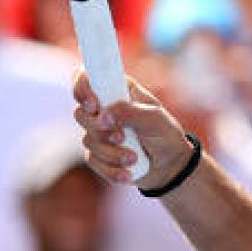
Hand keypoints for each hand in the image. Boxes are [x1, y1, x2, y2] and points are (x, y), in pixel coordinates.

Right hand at [72, 70, 194, 189]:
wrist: (170, 165)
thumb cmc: (165, 134)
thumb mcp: (155, 119)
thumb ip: (130, 112)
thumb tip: (103, 116)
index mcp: (117, 90)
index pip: (86, 77)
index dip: (82, 88)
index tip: (93, 105)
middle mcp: (104, 109)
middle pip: (81, 113)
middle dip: (100, 129)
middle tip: (122, 137)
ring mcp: (98, 132)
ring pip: (88, 140)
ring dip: (112, 152)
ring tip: (134, 158)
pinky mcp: (97, 154)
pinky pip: (93, 161)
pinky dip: (111, 169)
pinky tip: (128, 173)